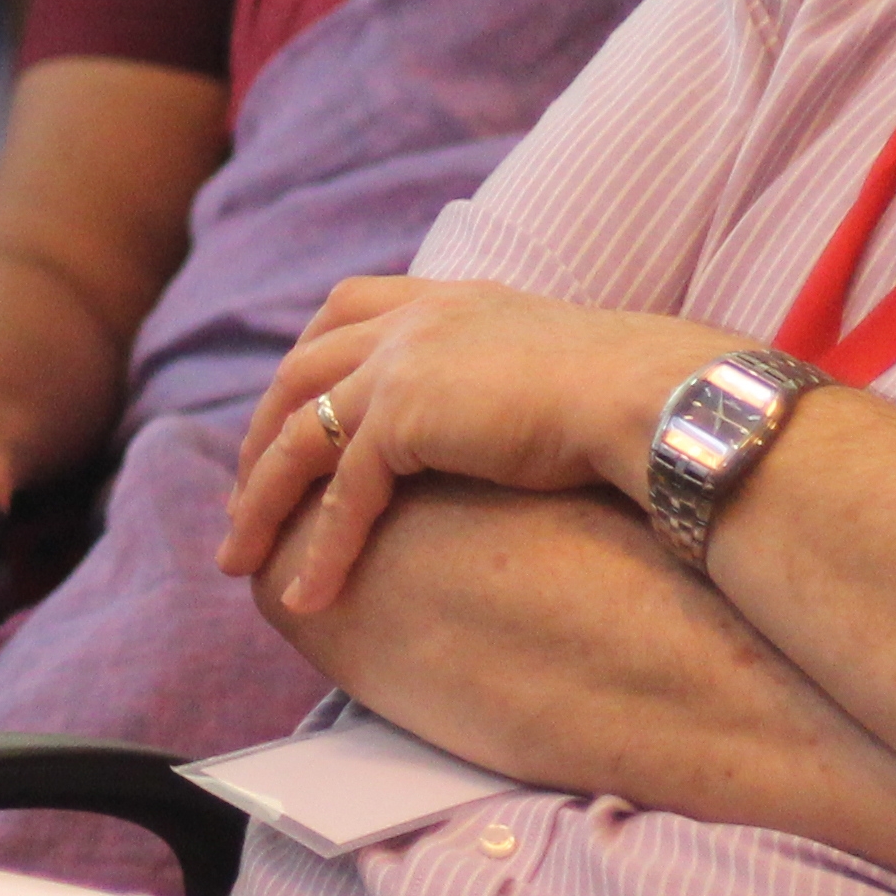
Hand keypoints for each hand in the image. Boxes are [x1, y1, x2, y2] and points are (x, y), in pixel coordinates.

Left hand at [215, 276, 731, 615]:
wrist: (655, 396)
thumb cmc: (634, 394)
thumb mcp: (553, 365)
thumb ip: (509, 374)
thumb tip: (518, 412)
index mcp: (446, 299)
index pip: (345, 310)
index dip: (307, 362)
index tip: (287, 410)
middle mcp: (411, 322)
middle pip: (298, 374)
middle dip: (260, 438)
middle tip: (241, 498)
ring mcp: (400, 366)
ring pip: (296, 436)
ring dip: (261, 500)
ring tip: (240, 557)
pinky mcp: (403, 420)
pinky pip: (340, 493)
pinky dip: (322, 547)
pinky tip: (310, 595)